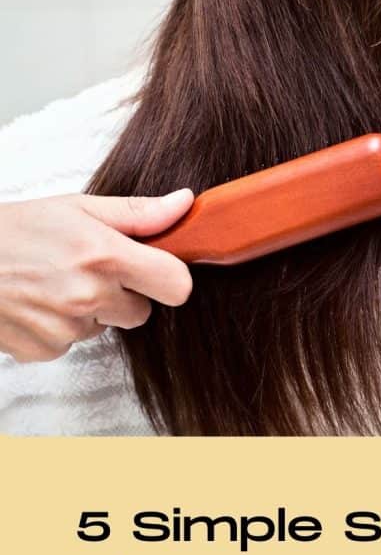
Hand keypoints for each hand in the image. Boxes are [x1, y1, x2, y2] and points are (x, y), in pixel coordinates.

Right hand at [0, 189, 194, 363]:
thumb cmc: (19, 229)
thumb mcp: (80, 207)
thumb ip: (139, 213)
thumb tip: (186, 204)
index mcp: (105, 256)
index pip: (176, 286)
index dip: (170, 278)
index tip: (157, 269)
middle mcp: (89, 296)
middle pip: (141, 312)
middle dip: (124, 294)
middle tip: (91, 270)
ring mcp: (66, 328)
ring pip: (104, 327)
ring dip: (89, 311)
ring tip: (56, 282)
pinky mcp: (45, 350)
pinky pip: (71, 344)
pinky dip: (60, 327)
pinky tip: (39, 303)